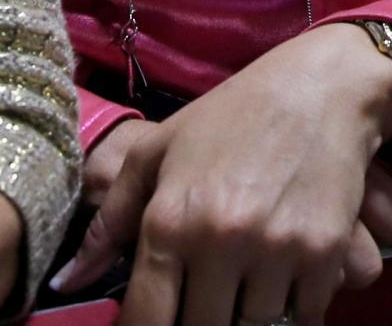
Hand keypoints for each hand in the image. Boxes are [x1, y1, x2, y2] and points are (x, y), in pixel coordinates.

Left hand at [50, 24, 391, 325]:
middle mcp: (221, 242)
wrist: (321, 87)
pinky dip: (292, 309)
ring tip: (242, 277)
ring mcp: (277, 251)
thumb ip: (109, 222)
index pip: (147, 320)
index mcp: (171, 220)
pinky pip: (302, 317)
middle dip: (198, 317)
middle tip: (202, 291)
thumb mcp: (157, 152)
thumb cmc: (230, 116)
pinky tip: (280, 278)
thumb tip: (66, 282)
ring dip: (244, 311)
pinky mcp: (325, 255)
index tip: (154, 320)